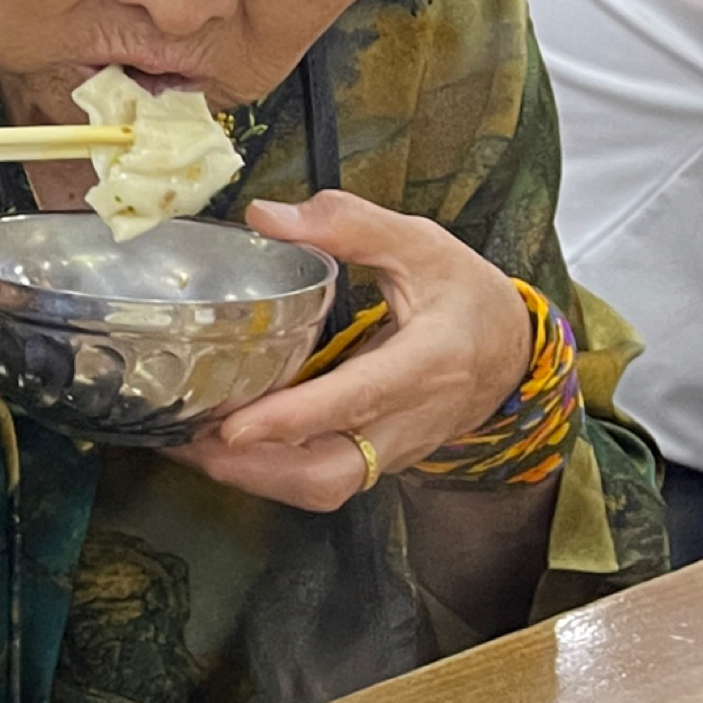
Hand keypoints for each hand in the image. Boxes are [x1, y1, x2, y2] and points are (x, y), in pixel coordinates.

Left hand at [165, 193, 526, 512]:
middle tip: (190, 442)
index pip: (357, 399)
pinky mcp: (378, 460)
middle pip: (331, 473)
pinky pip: (322, 480)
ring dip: (254, 477)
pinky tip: (222, 447)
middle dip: (256, 469)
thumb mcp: (422, 244)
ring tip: (189, 445)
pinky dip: (269, 472)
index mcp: (429, 361)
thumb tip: (265, 216)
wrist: (513, 350)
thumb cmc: (465, 294)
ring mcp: (395, 449)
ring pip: (322, 486)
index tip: (234, 426)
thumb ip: (349, 225)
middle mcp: (411, 419)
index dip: (294, 418)